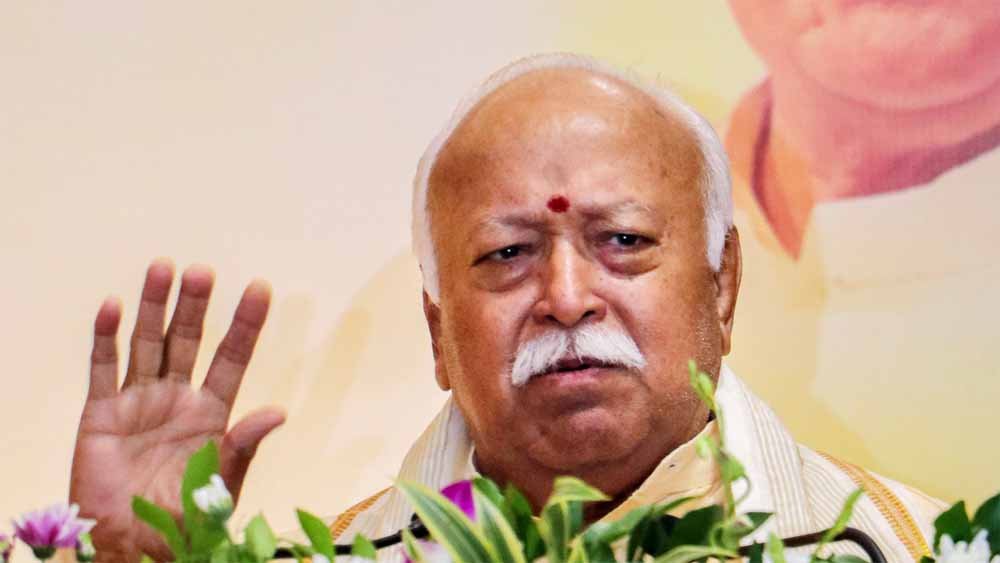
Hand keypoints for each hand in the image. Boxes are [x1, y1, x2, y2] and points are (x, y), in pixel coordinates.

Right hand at [69, 259, 285, 561]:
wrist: (132, 546)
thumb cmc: (183, 520)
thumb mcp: (220, 482)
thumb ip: (244, 445)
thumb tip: (279, 411)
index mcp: (211, 412)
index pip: (232, 357)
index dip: (245, 324)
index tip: (260, 287)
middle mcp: (176, 398)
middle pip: (188, 341)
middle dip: (195, 306)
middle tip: (202, 271)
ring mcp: (138, 402)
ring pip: (147, 343)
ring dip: (154, 306)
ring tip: (164, 268)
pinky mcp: (100, 414)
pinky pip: (103, 369)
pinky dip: (105, 337)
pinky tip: (113, 307)